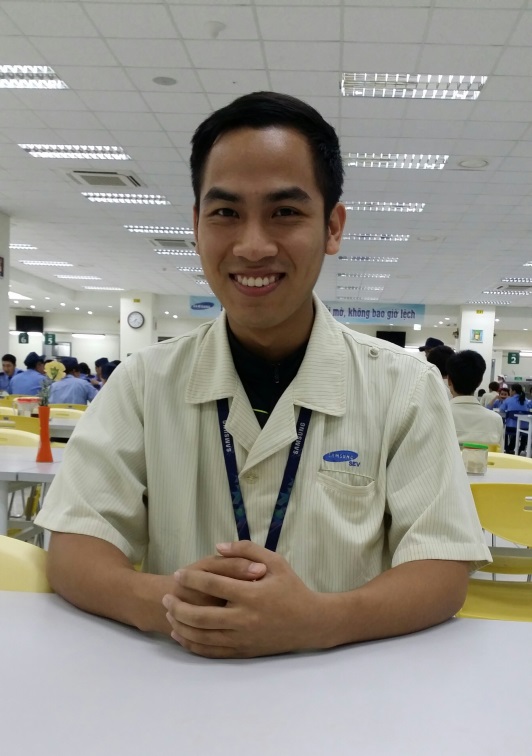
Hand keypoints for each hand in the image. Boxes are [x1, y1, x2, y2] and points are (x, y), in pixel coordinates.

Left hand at [162, 541, 323, 657]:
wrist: (311, 623)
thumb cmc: (292, 588)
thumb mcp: (275, 562)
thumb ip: (246, 550)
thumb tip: (217, 547)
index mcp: (251, 595)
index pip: (213, 585)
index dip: (192, 578)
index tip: (178, 573)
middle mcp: (244, 619)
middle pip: (201, 616)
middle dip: (178, 607)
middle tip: (166, 597)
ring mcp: (243, 638)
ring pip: (203, 636)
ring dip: (182, 626)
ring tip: (170, 614)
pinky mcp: (243, 652)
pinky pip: (211, 651)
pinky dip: (193, 645)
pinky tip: (182, 635)